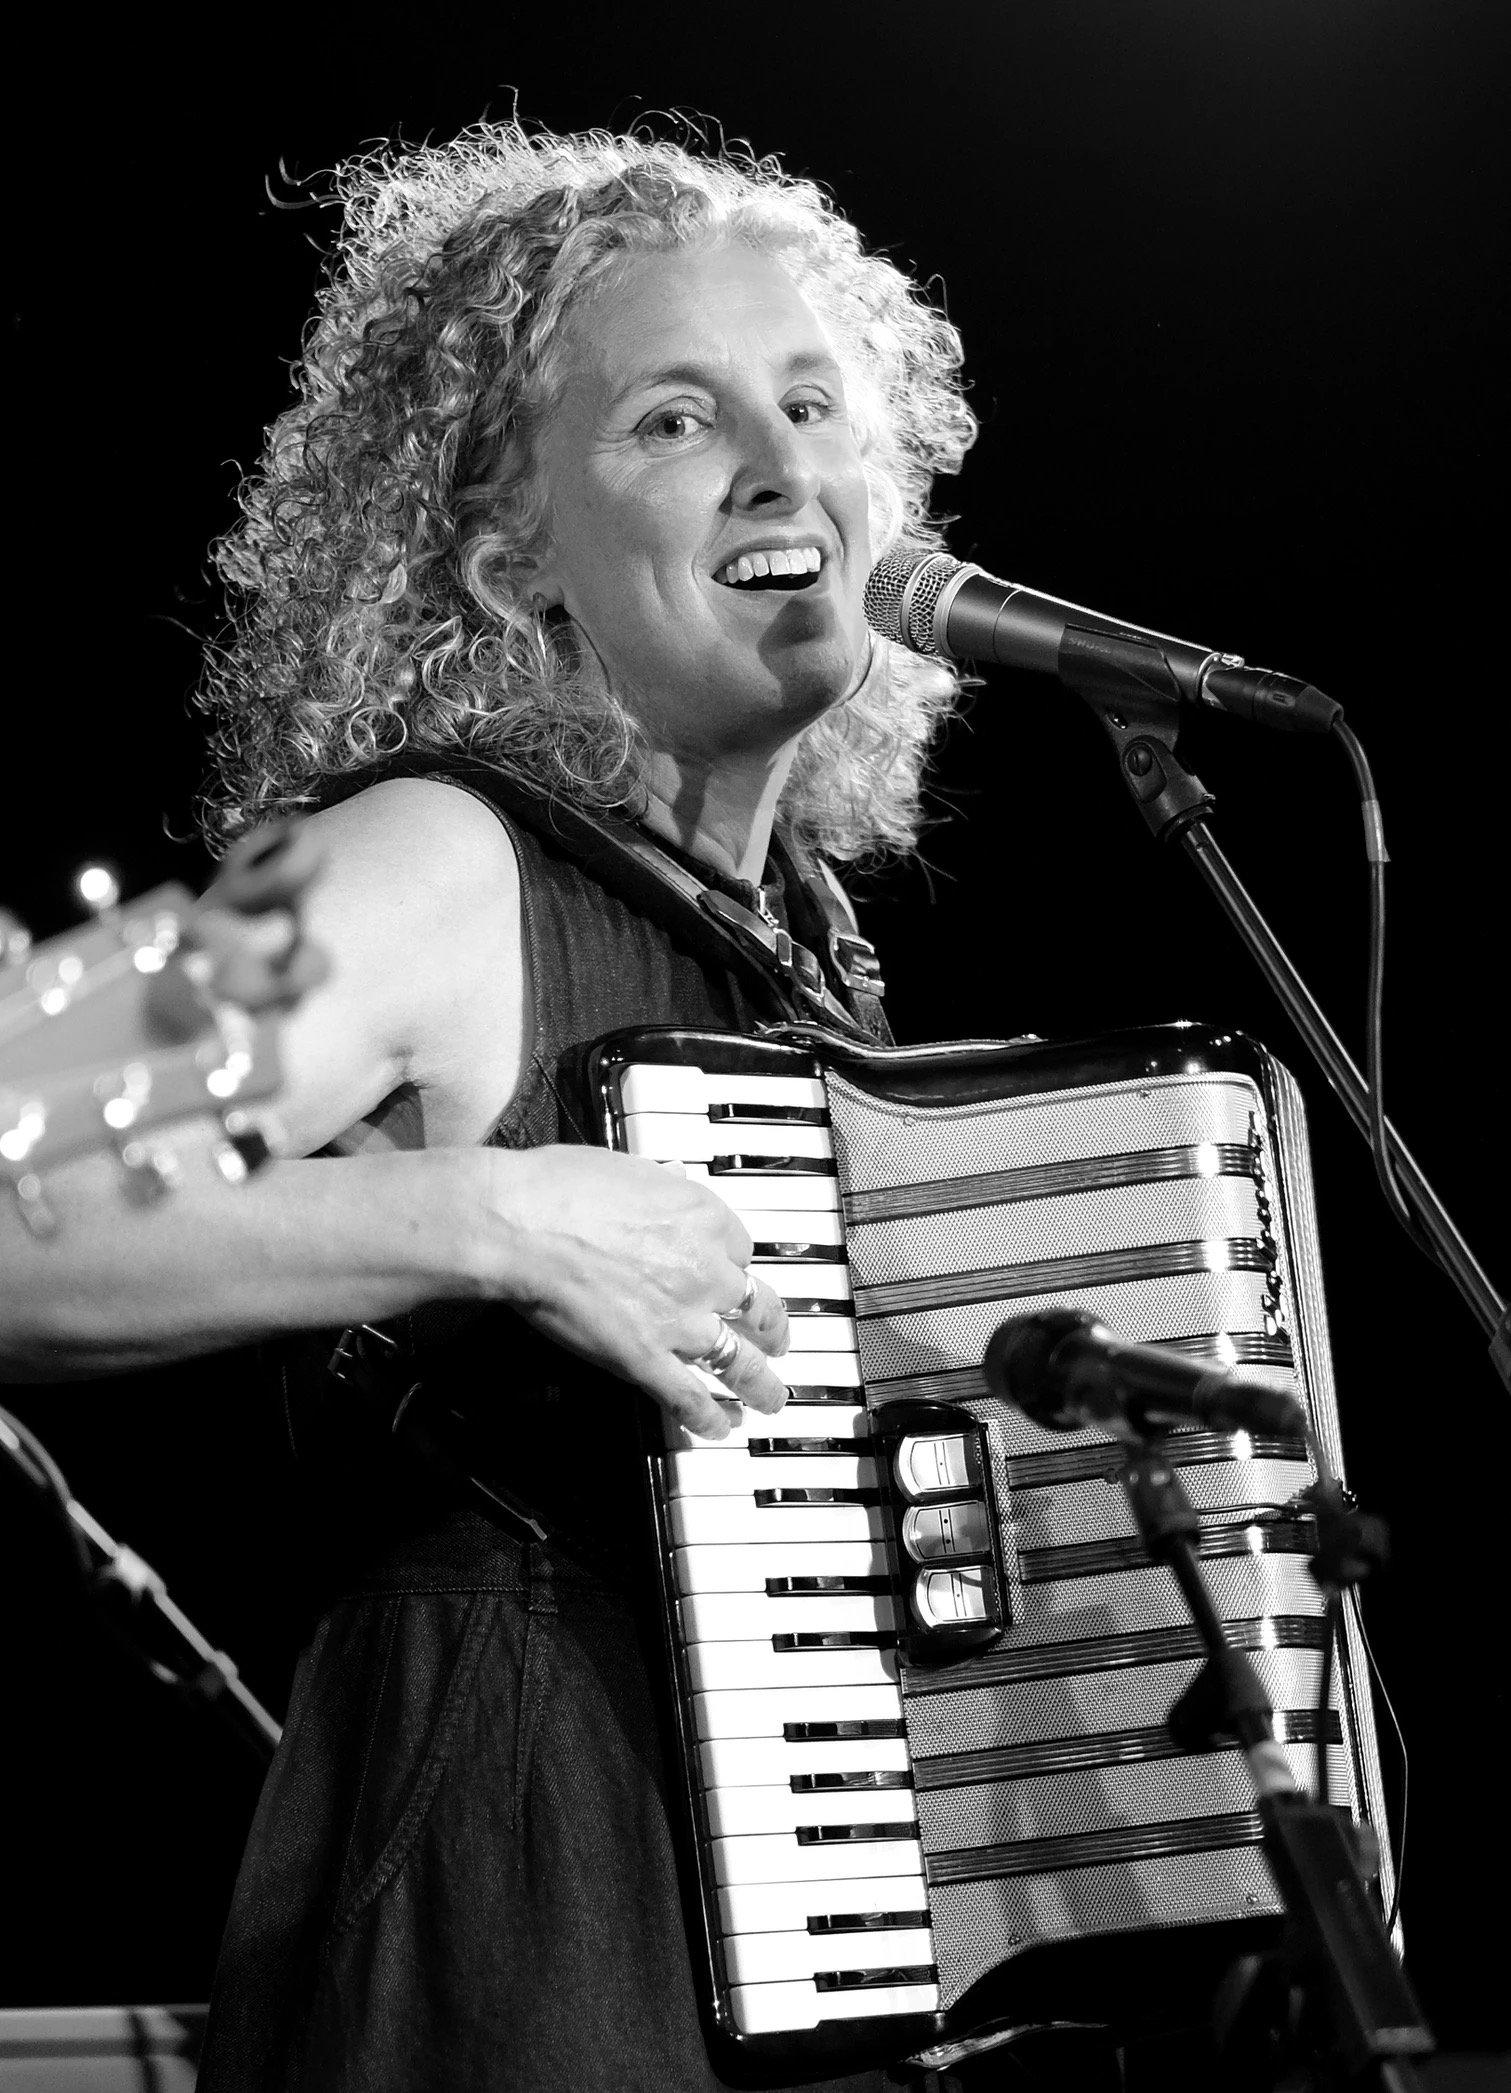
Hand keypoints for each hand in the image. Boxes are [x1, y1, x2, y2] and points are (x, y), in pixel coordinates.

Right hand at [485, 1145, 788, 1438]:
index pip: (741, 1249)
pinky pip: (689, 1398)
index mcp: (704, 1218)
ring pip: (741, 1362)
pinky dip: (708, 1419)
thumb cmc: (559, 1188)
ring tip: (771, 1398)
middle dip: (770, 1327)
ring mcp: (680, 1320)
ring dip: (761, 1385)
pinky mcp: (645, 1359)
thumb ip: (659, 1186)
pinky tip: (720, 1428)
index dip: (733, 1266)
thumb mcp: (629, 1167)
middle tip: (775, 1339)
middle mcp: (705, 1271)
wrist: (522, 1225)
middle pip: (757, 1306)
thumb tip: (668, 1183)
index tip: (730, 1274)